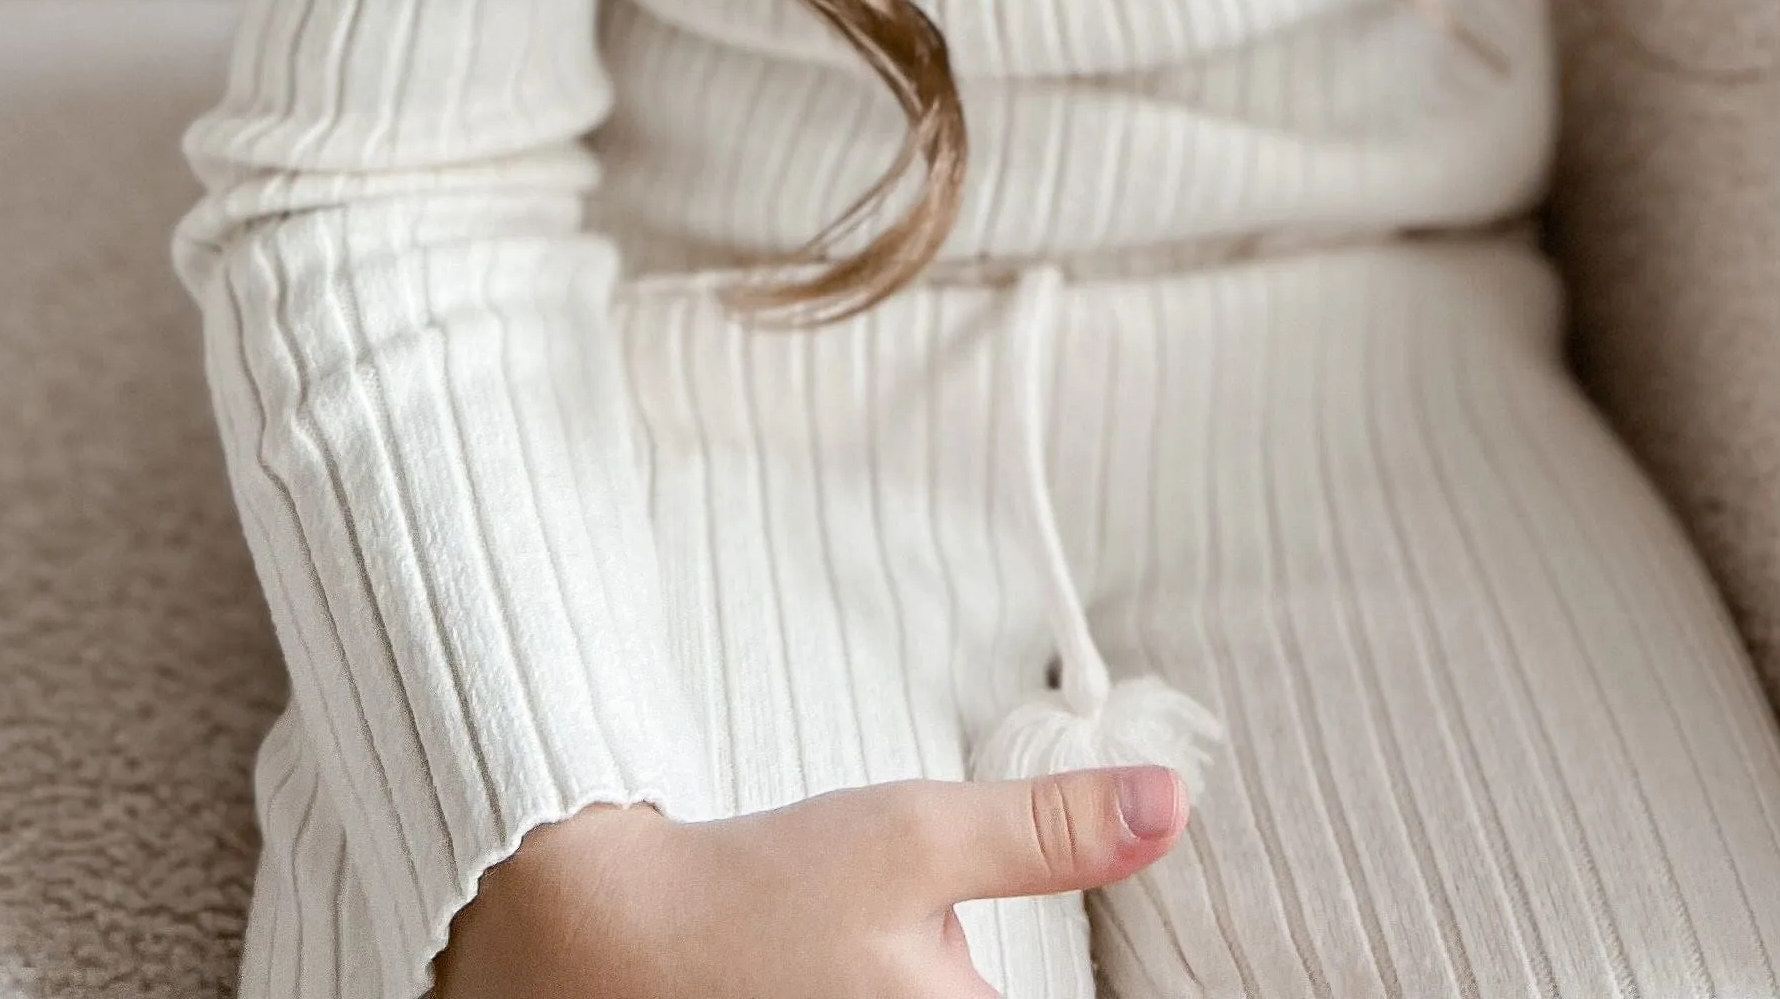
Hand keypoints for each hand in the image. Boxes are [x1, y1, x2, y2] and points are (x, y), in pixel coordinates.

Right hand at [435, 764, 1187, 996]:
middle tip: (919, 927)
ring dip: (950, 978)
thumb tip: (1173, 800)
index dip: (1086, 977)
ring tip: (858, 951)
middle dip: (984, 972)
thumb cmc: (760, 887)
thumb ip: (1049, 831)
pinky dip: (902, 991)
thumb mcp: (914, 835)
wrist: (606, 938)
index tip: (1006, 928)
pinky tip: (846, 971)